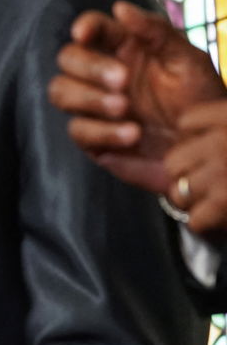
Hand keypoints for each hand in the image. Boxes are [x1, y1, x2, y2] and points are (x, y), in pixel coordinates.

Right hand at [49, 1, 224, 192]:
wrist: (206, 148)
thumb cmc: (201, 100)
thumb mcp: (188, 60)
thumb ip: (156, 31)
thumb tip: (120, 8)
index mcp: (125, 49)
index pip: (93, 28)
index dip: (84, 27)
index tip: (83, 34)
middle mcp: (102, 75)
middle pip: (68, 59)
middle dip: (89, 68)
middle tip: (122, 81)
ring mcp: (93, 107)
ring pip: (60, 92)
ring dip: (89, 99)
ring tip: (124, 109)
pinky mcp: (92, 139)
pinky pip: (79, 130)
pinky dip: (103, 132)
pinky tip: (132, 135)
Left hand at [167, 100, 226, 238]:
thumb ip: (210, 124)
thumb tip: (127, 144)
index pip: (187, 121)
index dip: (196, 139)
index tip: (216, 148)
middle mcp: (224, 140)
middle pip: (174, 161)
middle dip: (190, 174)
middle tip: (220, 180)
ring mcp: (223, 171)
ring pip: (179, 191)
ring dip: (198, 201)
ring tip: (224, 197)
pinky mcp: (224, 202)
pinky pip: (195, 219)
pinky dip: (209, 223)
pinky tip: (226, 214)